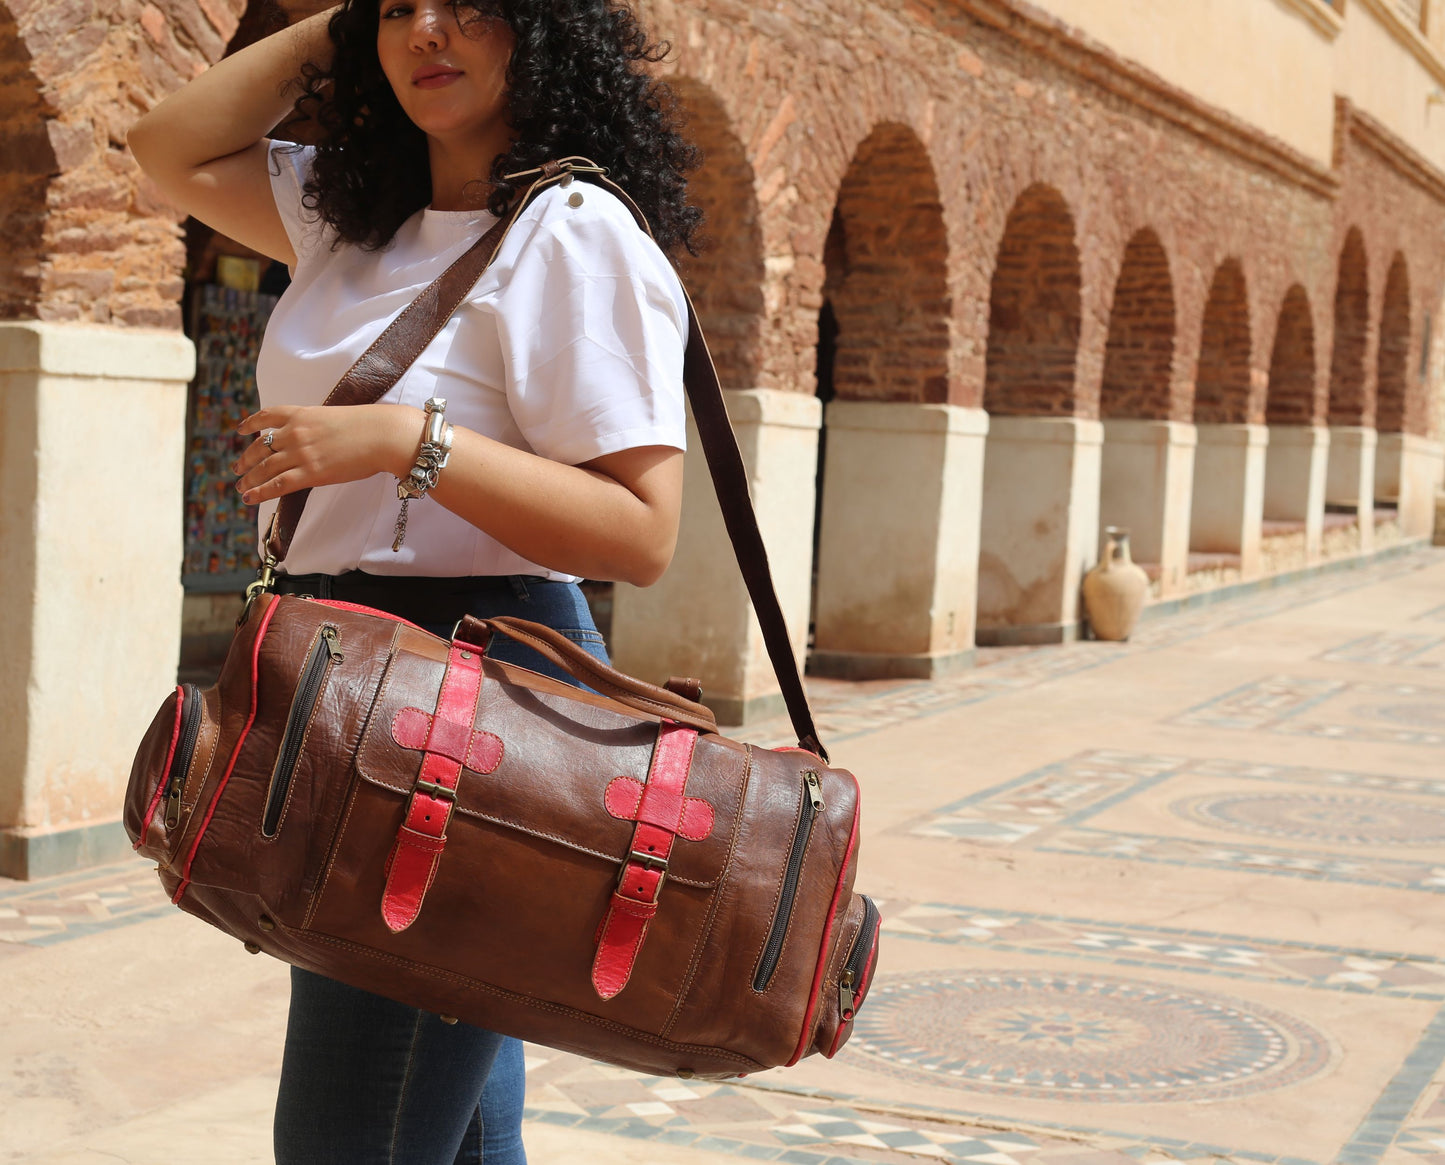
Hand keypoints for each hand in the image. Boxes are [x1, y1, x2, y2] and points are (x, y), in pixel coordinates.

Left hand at [233, 404, 419, 504]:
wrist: (383, 435)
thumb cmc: (370, 425)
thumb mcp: (335, 417)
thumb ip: (318, 426)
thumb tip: (314, 440)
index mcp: (301, 414)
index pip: (267, 416)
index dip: (250, 424)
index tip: (240, 430)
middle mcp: (295, 432)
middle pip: (260, 446)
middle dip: (245, 459)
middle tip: (237, 469)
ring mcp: (301, 453)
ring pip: (263, 467)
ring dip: (248, 479)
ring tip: (241, 487)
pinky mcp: (310, 473)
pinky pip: (276, 484)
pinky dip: (259, 492)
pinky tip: (249, 498)